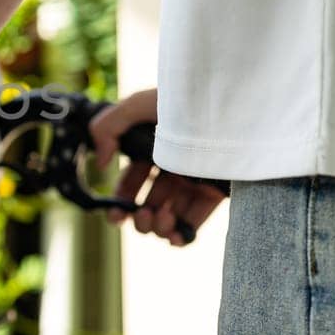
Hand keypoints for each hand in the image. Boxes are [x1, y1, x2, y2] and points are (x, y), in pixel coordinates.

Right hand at [89, 89, 224, 246]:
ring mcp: (194, 182)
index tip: (116, 213)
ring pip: (168, 218)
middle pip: (148, 205)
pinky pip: (193, 225)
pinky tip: (175, 234)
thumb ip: (108, 127)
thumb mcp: (139, 105)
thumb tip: (101, 164)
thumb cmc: (185, 98)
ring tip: (163, 215)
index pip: (131, 182)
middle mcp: (172, 168)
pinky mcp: (215, 194)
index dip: (120, 201)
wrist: (233, 103)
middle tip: (142, 214)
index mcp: (152, 149)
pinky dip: (180, 237)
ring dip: (158, 227)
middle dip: (138, 218)